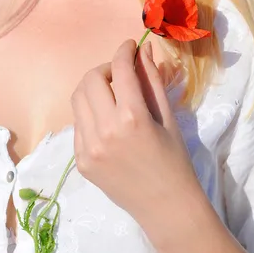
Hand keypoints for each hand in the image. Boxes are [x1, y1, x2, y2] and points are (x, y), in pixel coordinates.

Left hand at [71, 39, 202, 228]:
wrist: (165, 207)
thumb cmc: (175, 160)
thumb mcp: (167, 117)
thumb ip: (152, 80)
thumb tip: (143, 50)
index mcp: (132, 118)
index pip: (120, 69)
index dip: (124, 51)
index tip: (130, 45)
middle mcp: (104, 130)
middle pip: (91, 80)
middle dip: (105, 69)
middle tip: (120, 74)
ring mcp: (88, 147)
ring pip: (78, 99)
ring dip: (94, 89)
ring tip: (112, 96)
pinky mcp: (80, 161)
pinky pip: (78, 124)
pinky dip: (90, 114)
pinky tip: (108, 122)